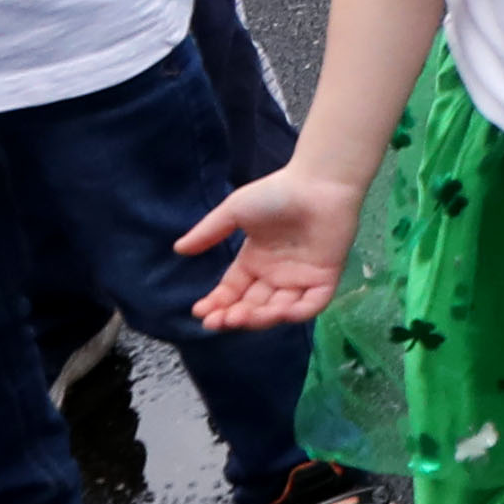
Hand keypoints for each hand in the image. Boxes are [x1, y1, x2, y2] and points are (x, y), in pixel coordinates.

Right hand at [176, 164, 366, 330]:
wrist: (317, 183)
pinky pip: (311, 304)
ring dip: (259, 318)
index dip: (217, 304)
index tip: (200, 311)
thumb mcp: (235, 211)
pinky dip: (296, 313)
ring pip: (278, 310)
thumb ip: (209, 232)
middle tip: (217, 320)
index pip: (232, 292)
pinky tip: (277, 312)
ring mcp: (300, 278)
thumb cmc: (277, 193)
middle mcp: (276, 274)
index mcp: (255, 261)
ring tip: (240, 316)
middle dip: (233, 316)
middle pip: (252, 306)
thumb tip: (178, 249)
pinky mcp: (325, 278)